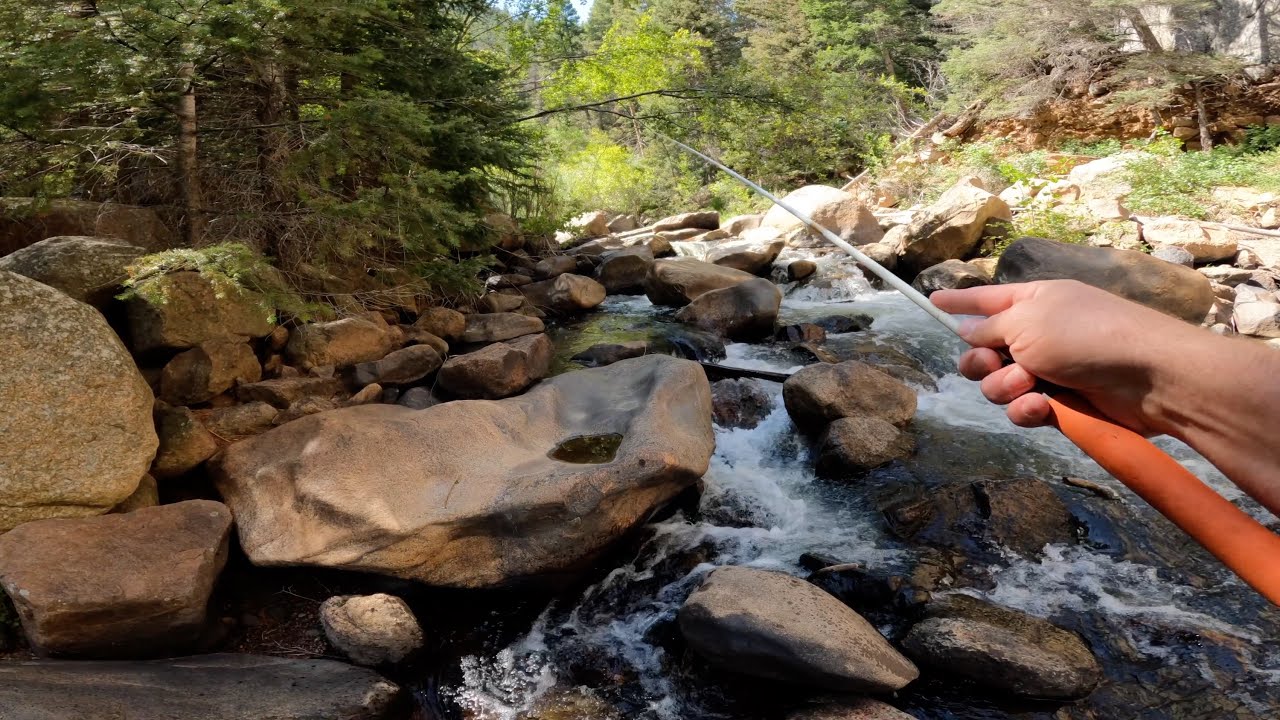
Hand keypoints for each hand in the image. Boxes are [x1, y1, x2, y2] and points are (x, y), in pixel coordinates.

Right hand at [931, 280, 1191, 432]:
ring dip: (1006, 387)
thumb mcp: (1028, 321)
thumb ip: (990, 328)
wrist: (1148, 376)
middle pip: (982, 351)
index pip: (984, 300)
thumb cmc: (1087, 335)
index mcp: (1031, 303)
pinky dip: (1026, 409)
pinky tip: (1043, 407)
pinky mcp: (1059, 404)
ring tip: (1031, 384)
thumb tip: (968, 330)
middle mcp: (1036, 334)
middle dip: (981, 362)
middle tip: (995, 363)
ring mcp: (1047, 370)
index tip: (931, 300)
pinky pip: (1021, 410)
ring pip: (998, 385)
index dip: (957, 301)